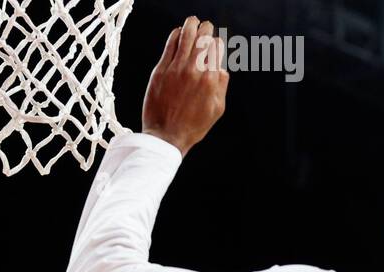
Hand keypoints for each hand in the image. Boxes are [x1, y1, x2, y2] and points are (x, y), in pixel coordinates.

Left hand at [142, 16, 228, 154]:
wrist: (166, 138)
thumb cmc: (192, 127)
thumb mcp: (217, 110)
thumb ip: (222, 86)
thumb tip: (222, 68)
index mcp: (211, 79)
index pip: (217, 47)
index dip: (216, 42)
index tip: (213, 44)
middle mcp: (195, 70)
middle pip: (204, 36)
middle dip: (206, 29)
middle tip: (204, 27)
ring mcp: (177, 69)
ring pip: (187, 35)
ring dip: (192, 25)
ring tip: (193, 21)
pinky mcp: (161, 71)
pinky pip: (170, 45)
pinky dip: (176, 35)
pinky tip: (178, 33)